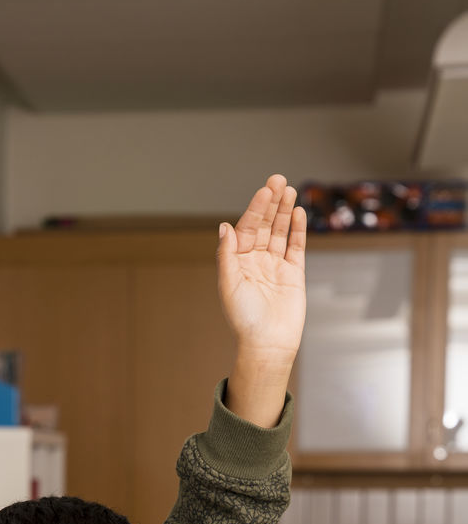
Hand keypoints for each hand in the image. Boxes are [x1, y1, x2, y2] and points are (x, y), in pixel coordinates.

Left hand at [220, 175, 306, 427]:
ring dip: (284, 211)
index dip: (255, 209)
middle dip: (271, 203)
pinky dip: (297, 229)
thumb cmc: (244, 318)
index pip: (247, 228)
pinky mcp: (293, 273)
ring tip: (289, 190)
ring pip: (280, 232)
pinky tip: (298, 212)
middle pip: (264, 225)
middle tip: (278, 180)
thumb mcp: (229, 284)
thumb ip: (227, 255)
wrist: (268, 343)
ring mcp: (275, 265)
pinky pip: (296, 246)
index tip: (264, 191)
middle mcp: (256, 261)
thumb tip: (224, 226)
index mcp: (238, 262)